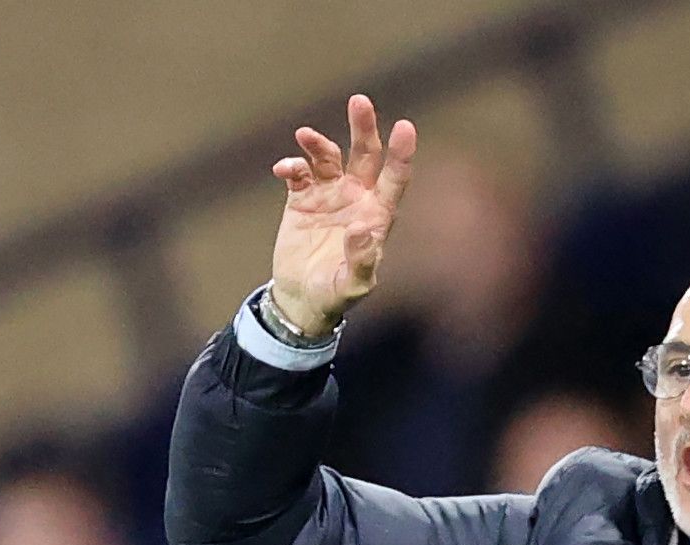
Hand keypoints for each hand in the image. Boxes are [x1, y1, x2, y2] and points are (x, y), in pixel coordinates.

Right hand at [268, 94, 416, 336]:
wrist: (302, 298)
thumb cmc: (336, 294)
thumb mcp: (354, 285)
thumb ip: (361, 260)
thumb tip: (361, 228)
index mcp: (377, 214)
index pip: (394, 178)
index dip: (401, 153)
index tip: (405, 127)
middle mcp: (356, 197)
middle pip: (364, 154)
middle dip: (363, 128)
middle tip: (359, 101)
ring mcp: (328, 195)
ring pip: (328, 157)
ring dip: (319, 143)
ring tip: (304, 136)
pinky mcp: (301, 199)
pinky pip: (298, 174)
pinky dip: (292, 166)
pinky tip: (284, 169)